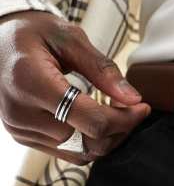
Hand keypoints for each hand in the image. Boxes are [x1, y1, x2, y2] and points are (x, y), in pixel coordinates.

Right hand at [0, 10, 150, 164]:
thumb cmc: (32, 32)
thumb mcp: (70, 38)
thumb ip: (103, 69)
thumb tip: (133, 98)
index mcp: (31, 83)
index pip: (91, 121)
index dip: (125, 119)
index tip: (141, 106)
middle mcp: (21, 113)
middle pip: (89, 141)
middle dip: (120, 128)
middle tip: (133, 107)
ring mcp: (20, 129)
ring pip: (80, 152)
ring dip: (107, 137)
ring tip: (116, 111)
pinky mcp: (22, 137)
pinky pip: (66, 152)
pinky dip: (89, 141)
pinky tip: (96, 119)